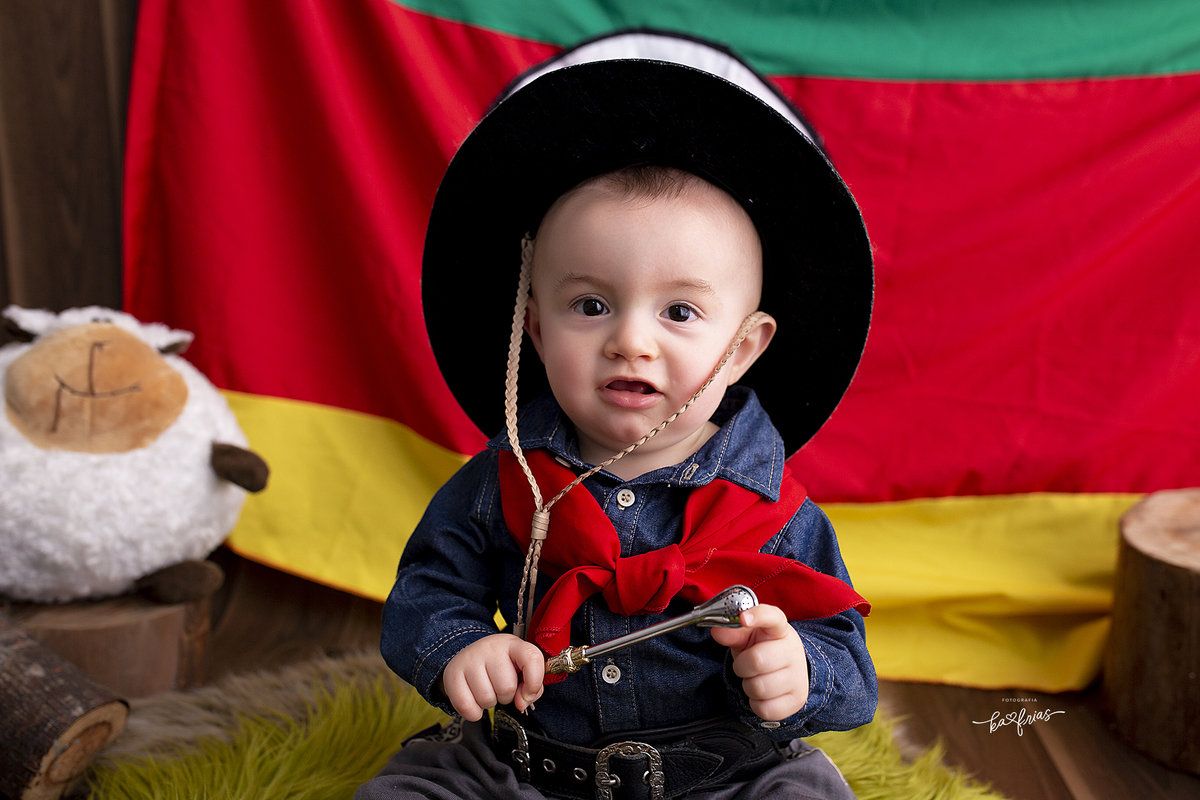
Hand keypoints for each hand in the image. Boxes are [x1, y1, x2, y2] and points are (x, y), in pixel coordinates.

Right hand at [439, 634, 545, 720]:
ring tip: (487, 689)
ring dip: (489, 703)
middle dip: (506, 696)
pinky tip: (474, 700)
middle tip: (499, 686)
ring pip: (487, 699)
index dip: (534, 682)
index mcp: (513, 644)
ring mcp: (469, 659)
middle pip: (507, 688)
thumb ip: (532, 687)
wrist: (469, 658)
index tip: (527, 694)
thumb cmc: (500, 666)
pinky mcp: (452, 674)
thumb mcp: (520, 669)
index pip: (532, 659)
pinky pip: (467, 707)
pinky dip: (474, 712)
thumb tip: (522, 702)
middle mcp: (490, 647)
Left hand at [709, 603, 808, 720]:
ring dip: (748, 686)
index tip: (744, 618)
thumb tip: (717, 630)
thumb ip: (733, 633)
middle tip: (745, 665)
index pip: (772, 617)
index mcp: (779, 629)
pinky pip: (765, 709)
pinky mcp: (797, 700)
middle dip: (742, 666)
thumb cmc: (763, 650)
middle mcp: (792, 650)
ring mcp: (798, 676)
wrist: (788, 671)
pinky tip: (762, 694)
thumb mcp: (748, 638)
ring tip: (755, 679)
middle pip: (757, 660)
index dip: (758, 616)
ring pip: (759, 688)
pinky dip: (756, 704)